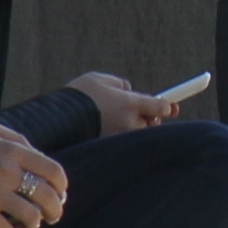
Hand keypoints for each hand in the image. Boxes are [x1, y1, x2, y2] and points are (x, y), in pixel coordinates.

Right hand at [0, 120, 66, 227]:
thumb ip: (17, 140)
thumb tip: (38, 156)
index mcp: (13, 151)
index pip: (53, 172)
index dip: (62, 187)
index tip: (60, 194)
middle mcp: (7, 171)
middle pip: (47, 197)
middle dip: (55, 210)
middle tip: (53, 216)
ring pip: (30, 217)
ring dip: (33, 223)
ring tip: (30, 223)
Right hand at [69, 72, 184, 138]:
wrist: (56, 119)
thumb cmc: (77, 95)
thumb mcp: (99, 79)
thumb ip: (120, 84)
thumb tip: (129, 90)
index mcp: (130, 103)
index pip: (160, 107)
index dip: (167, 107)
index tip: (172, 108)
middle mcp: (129, 123)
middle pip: (152, 124)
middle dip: (148, 119)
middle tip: (139, 114)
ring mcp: (120, 138)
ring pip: (137, 136)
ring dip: (133, 130)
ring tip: (116, 122)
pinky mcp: (110, 148)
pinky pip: (123, 144)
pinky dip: (121, 139)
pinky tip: (107, 132)